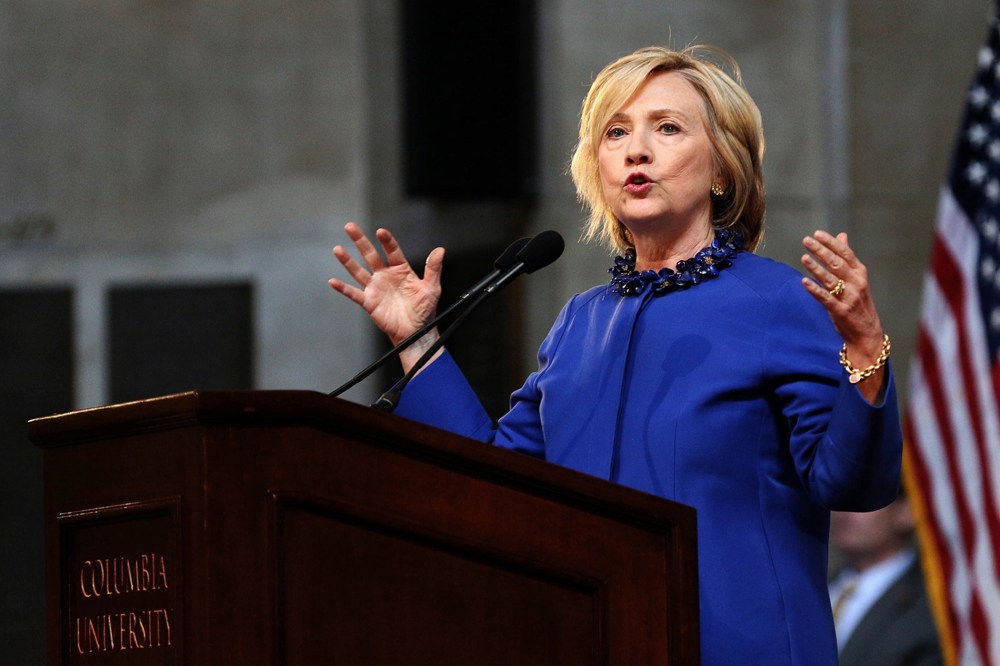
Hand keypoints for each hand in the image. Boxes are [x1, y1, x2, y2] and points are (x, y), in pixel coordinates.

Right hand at [329, 222, 444, 363]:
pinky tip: (333, 281)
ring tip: (337, 249)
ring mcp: (376, 288)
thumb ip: (433, 269)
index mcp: (400, 270)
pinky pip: (354, 294)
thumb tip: (440, 250)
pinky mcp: (369, 302)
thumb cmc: (424, 310)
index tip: (381, 232)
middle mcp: (385, 275)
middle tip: (350, 226)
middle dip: (360, 241)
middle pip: (370, 255)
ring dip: (348, 261)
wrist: (416, 332)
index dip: (386, 241)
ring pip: (359, 271)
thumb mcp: (432, 288)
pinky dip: (343, 288)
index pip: (392, 251)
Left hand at [801, 230, 886, 402]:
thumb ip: (846, 258)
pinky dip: (814, 290)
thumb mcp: (856, 279)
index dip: (831, 243)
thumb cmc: (858, 304)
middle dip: (821, 251)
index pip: (845, 253)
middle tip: (806, 240)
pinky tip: (804, 282)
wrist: (867, 333)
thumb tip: (842, 235)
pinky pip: (826, 299)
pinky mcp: (841, 311)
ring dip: (816, 268)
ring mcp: (849, 298)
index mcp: (860, 273)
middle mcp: (856, 283)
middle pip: (836, 263)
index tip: (817, 233)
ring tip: (804, 257)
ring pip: (830, 279)